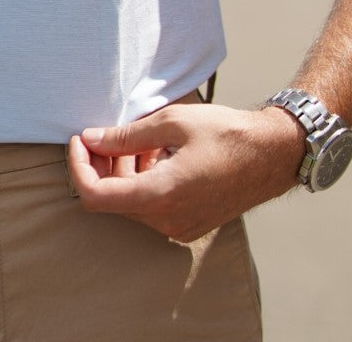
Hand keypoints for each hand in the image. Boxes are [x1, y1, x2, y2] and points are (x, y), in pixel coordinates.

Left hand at [68, 101, 303, 243]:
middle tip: (108, 131)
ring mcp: (179, 227)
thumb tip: (91, 139)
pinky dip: (143, 181)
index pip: (95, 196)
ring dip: (124, 171)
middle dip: (102, 163)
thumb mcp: (171, 123)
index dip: (79, 166)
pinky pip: (151, 207)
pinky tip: (157, 154)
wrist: (272, 154)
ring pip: (131, 202)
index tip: (80, 139)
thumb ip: (126, 136)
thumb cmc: (226, 133)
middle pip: (112, 197)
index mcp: (160, 195)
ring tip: (140, 139)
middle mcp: (166, 220)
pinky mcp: (189, 225)